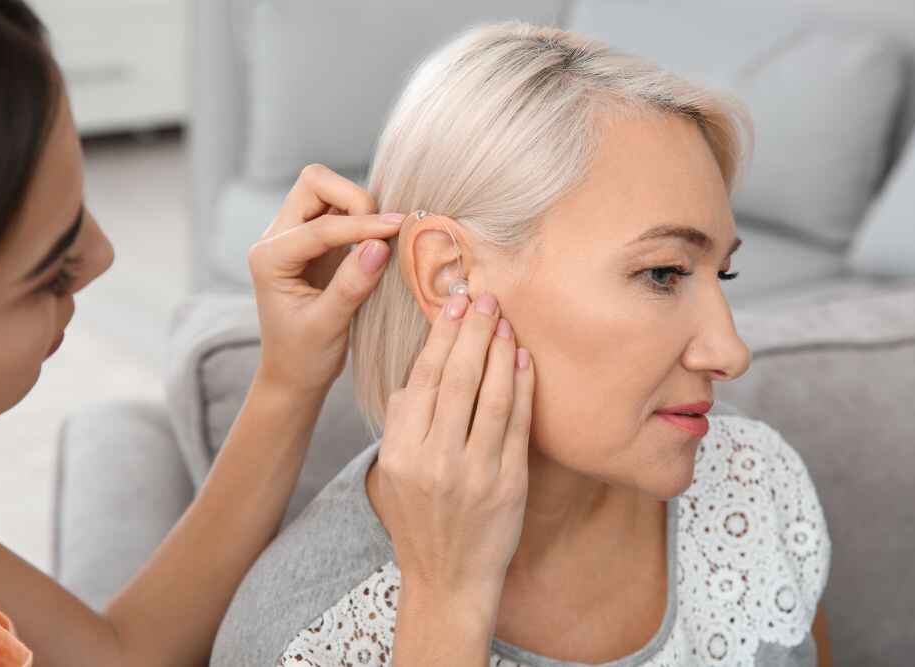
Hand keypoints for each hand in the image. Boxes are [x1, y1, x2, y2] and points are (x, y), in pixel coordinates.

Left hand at [248, 163, 403, 395]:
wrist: (293, 374)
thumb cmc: (303, 356)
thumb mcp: (328, 326)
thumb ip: (351, 285)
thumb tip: (380, 246)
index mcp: (270, 258)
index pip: (320, 226)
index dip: (362, 226)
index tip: (398, 230)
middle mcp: (277, 238)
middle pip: (314, 183)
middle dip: (352, 198)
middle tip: (382, 232)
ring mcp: (296, 236)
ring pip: (327, 191)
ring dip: (359, 207)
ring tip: (382, 238)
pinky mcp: (317, 242)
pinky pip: (340, 211)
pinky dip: (363, 218)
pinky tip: (379, 241)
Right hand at [374, 292, 534, 600]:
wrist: (448, 580)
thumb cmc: (418, 522)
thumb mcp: (390, 474)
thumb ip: (402, 423)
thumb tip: (420, 374)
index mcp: (399, 453)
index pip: (422, 381)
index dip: (441, 338)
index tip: (454, 306)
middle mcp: (434, 461)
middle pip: (457, 380)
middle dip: (473, 333)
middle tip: (485, 298)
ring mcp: (475, 474)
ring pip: (492, 397)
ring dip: (501, 352)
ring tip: (506, 320)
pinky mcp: (509, 485)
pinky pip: (519, 425)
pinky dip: (524, 388)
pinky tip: (524, 359)